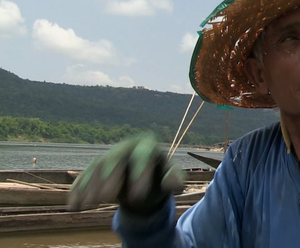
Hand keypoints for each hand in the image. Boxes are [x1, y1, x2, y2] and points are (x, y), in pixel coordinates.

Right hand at [67, 134, 184, 213]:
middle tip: (107, 198)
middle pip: (115, 158)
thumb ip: (175, 180)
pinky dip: (78, 190)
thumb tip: (172, 184)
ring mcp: (110, 155)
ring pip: (97, 166)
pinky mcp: (96, 168)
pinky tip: (74, 205)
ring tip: (91, 204)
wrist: (146, 179)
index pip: (143, 155)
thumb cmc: (161, 177)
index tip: (137, 196)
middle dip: (110, 177)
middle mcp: (126, 146)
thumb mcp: (172, 178)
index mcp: (147, 145)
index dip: (139, 174)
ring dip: (92, 185)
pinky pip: (84, 176)